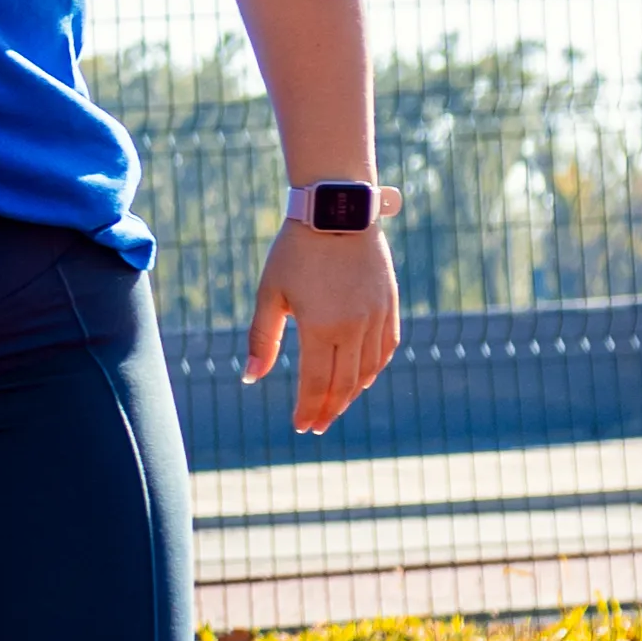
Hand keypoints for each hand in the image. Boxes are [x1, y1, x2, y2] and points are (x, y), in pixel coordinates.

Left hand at [245, 215, 399, 435]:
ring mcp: (377, 317)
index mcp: (322, 328)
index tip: (301, 427)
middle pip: (344, 384)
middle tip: (317, 426)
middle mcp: (355, 328)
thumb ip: (261, 339)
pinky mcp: (391, 305)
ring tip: (335, 406)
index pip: (316, 384)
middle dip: (329, 409)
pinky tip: (363, 378)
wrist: (338, 212)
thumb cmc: (295, 252)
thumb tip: (250, 378)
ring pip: (369, 370)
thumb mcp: (269, 295)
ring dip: (352, 393)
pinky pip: (386, 348)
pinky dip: (375, 368)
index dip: (308, 409)